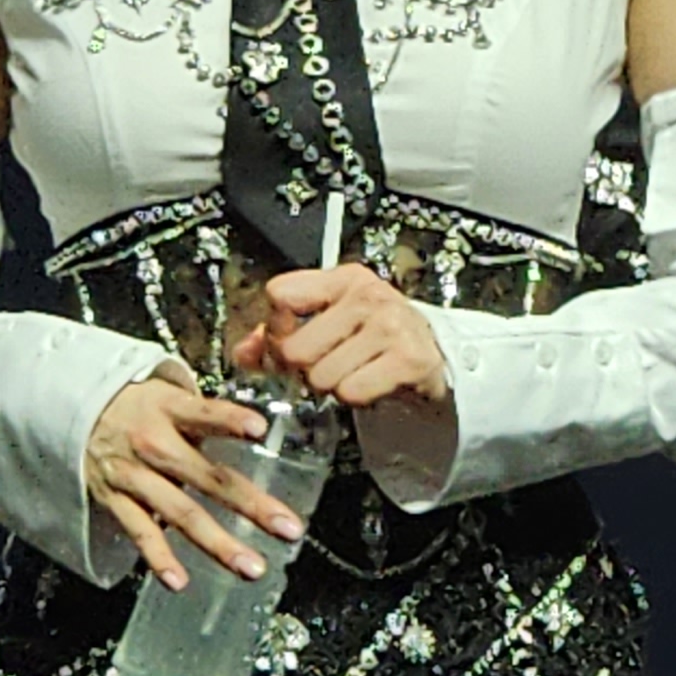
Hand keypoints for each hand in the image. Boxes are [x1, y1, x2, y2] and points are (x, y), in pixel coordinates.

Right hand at [83, 366, 304, 592]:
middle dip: (251, 504)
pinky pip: (140, 533)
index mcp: (170, 411)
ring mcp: (134, 476)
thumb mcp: (167, 395)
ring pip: (181, 514)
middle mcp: (154, 445)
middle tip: (289, 529)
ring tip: (252, 567)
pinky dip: (159, 558)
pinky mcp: (116, 501)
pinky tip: (181, 582)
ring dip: (218, 543)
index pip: (205, 414)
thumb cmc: (135, 405)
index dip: (230, 420)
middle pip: (208, 477)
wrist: (71, 413)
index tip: (260, 429)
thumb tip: (260, 427)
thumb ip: (206, 414)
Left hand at [240, 264, 446, 418]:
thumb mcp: (328, 320)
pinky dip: (355, 397)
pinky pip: (351, 392)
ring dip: (331, 385)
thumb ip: (279, 333)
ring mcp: (391, 326)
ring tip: (350, 373)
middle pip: (296, 349)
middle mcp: (368, 295)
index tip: (289, 340)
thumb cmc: (373, 335)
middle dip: (304, 368)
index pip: (280, 295)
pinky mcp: (408, 359)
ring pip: (322, 376)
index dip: (276, 329)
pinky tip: (368, 383)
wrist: (431, 352)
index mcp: (344, 278)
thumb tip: (243, 352)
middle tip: (322, 366)